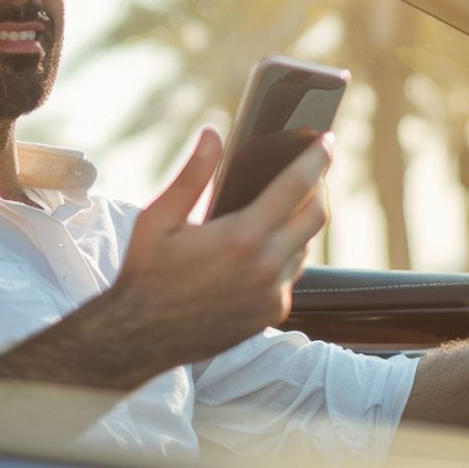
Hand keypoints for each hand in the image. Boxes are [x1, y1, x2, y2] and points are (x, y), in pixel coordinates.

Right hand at [108, 127, 331, 368]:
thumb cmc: (147, 271)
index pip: (294, 187)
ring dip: (300, 223)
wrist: (142, 334)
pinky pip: (290, 276)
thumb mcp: (159, 217)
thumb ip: (193, 175)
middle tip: (311, 171)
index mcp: (240, 237)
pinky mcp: (271, 313)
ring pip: (305, 247)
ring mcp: (272, 294)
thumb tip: (212, 134)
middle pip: (315, 216)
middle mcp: (265, 267)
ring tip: (282, 207)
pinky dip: (284, 255)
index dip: (314, 159)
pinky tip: (260, 248)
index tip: (326, 139)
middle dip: (319, 187)